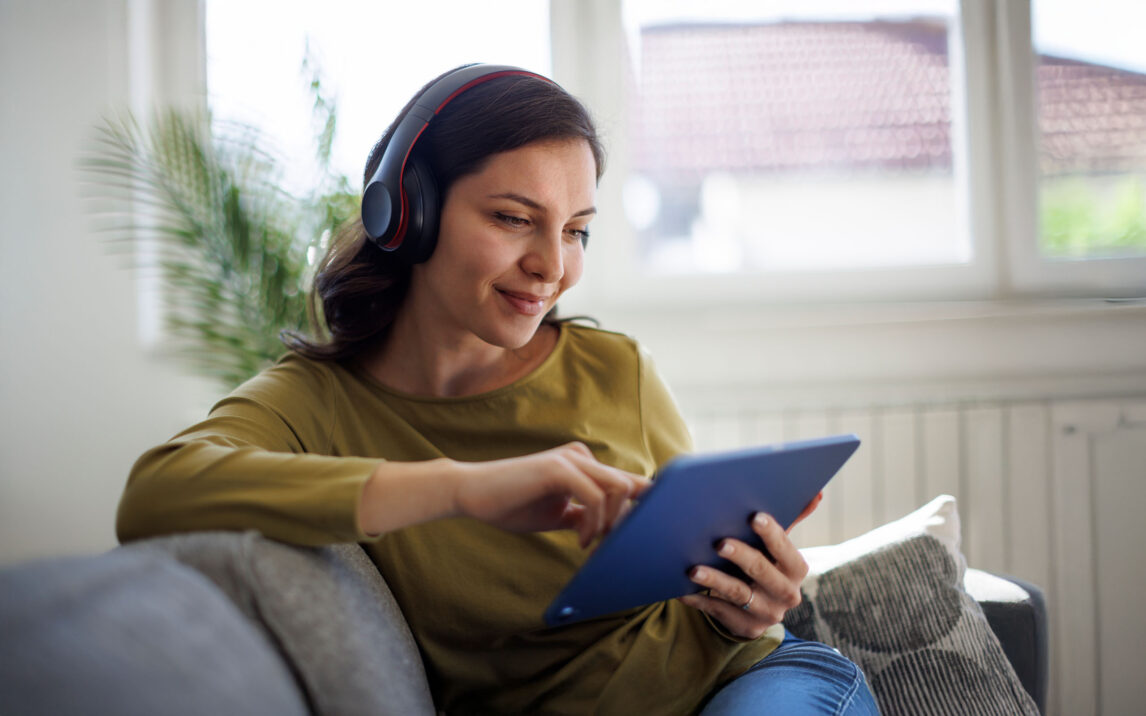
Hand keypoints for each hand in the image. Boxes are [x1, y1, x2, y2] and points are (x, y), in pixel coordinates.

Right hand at [452, 442, 649, 547]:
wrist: (472, 494)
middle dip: (625, 523)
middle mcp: (583, 457)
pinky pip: (595, 497)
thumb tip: (615, 531)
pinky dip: (594, 524)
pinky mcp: (558, 468)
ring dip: (611, 524)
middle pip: (632, 487)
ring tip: (590, 544)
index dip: (638, 510)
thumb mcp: (559, 514)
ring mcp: (571, 459)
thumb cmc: (512, 505)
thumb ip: (586, 516)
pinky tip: (581, 541)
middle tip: (604, 549)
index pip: (629, 482)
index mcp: (585, 465)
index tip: (630, 542)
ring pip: (620, 489)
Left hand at [678, 510, 809, 639]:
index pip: (785, 550)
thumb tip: (817, 493)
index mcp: (796, 569)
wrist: (759, 608)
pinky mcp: (747, 627)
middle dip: (741, 556)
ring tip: (693, 570)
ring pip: (738, 593)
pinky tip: (682, 591)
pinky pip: (719, 612)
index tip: (754, 517)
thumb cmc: (765, 564)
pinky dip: (700, 600)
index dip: (771, 534)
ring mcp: (767, 613)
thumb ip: (793, 519)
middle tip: (719, 543)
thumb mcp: (777, 546)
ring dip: (715, 581)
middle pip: (762, 572)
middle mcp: (786, 594)